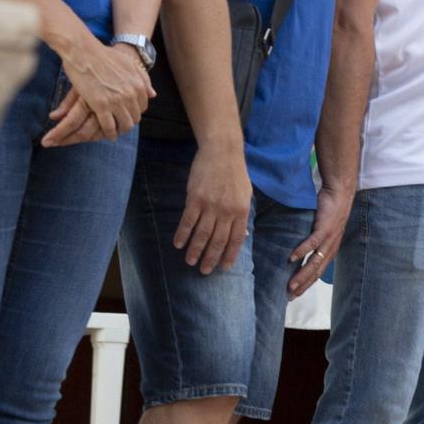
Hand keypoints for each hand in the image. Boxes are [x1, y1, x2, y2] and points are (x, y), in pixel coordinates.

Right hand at [43, 38, 153, 145]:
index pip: (142, 107)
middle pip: (135, 118)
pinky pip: (109, 126)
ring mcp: (117, 101)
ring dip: (120, 130)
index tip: (127, 114)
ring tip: (115, 131)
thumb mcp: (130, 64)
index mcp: (139, 85)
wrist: (84, 52)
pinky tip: (107, 134)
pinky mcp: (101, 106)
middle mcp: (131, 95)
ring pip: (124, 124)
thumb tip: (152, 94)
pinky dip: (109, 132)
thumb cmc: (105, 55)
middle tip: (120, 125)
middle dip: (128, 122)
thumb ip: (143, 79)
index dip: (135, 112)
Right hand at [176, 143, 253, 274]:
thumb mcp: (245, 194)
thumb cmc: (235, 173)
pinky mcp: (195, 199)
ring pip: (202, 234)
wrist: (222, 152)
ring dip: (195, 250)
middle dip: (210, 258)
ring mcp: (210, 205)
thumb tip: (243, 235)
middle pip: (218, 240)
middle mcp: (227, 211)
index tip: (224, 268)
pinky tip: (178, 244)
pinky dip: (182, 234)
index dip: (229, 255)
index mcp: (241, 211)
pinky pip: (187, 221)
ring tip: (189, 261)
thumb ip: (241, 215)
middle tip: (204, 271)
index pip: (236, 239)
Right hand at [287, 181, 353, 298]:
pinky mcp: (325, 227)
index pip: (318, 272)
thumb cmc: (328, 210)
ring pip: (315, 261)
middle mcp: (331, 247)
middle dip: (303, 285)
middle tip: (290, 296)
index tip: (294, 295)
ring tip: (291, 285)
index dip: (307, 284)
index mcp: (330, 250)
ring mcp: (329, 238)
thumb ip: (313, 241)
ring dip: (302, 274)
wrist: (340, 192)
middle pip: (316, 271)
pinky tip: (292, 258)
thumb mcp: (322, 230)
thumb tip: (297, 250)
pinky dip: (302, 251)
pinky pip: (313, 242)